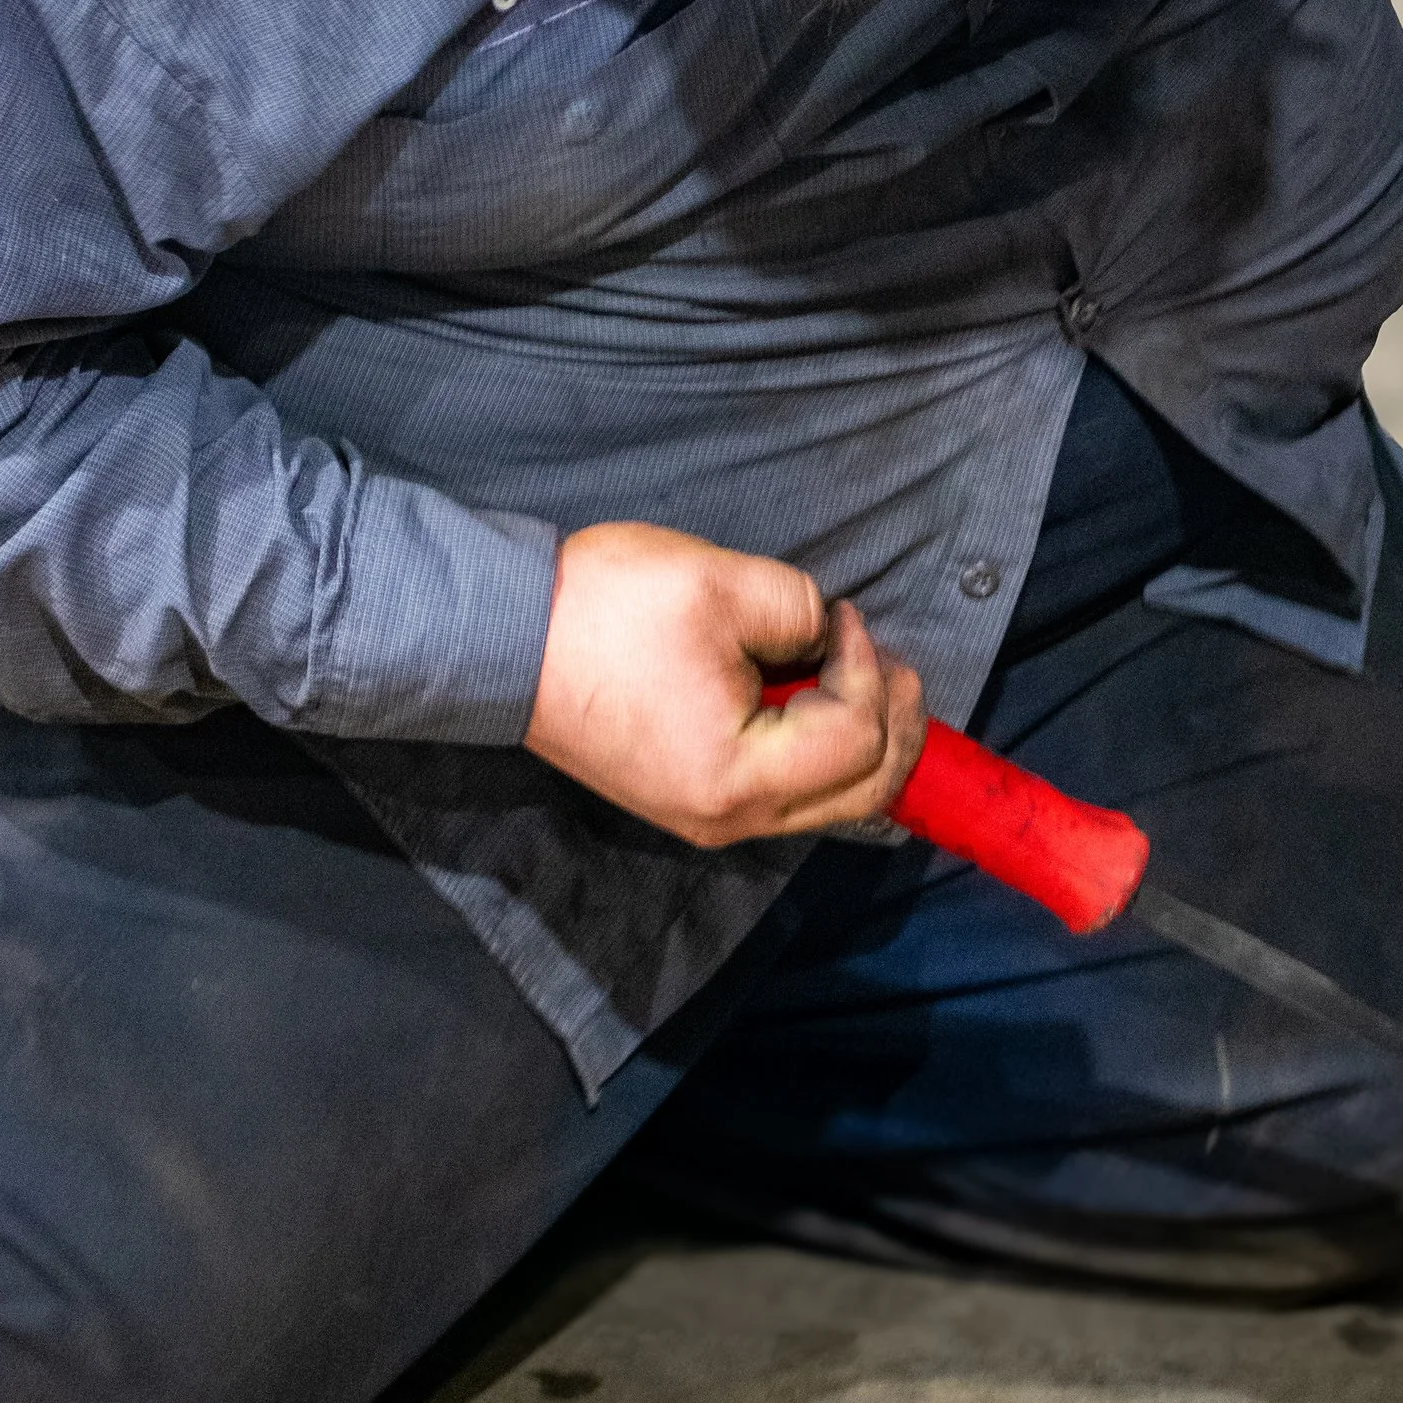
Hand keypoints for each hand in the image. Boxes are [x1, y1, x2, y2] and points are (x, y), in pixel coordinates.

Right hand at [523, 519, 925, 849]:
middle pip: (862, 792)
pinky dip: (826, 752)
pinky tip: (826, 702)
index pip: (856, 737)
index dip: (867, 666)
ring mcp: (709, 815)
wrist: (504, 637)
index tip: (841, 615)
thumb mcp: (723, 584)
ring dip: (867, 740)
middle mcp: (729, 817)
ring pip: (831, 801)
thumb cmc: (603, 609)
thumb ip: (803, 611)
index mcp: (737, 775)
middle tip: (895, 661)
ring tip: (867, 675)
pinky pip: (790, 792)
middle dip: (898, 723)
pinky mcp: (694, 797)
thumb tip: (827, 638)